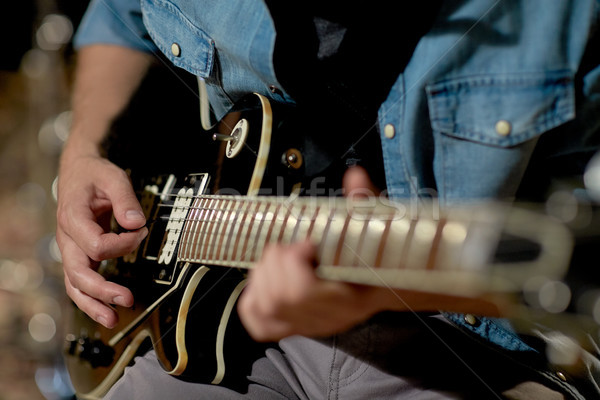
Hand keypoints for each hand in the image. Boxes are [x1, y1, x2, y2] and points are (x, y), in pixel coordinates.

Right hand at [56, 153, 147, 327]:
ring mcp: (71, 249)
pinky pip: (79, 283)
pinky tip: (106, 311)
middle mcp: (67, 238)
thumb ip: (125, 199)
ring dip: (93, 304)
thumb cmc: (94, 175)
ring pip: (75, 285)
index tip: (139, 232)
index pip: (96, 244)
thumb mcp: (113, 178)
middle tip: (126, 299)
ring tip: (112, 320)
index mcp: (73, 218)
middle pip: (79, 272)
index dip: (123, 243)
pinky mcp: (79, 255)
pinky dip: (91, 299)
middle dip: (102, 289)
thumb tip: (136, 222)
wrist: (79, 172)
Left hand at [238, 166, 385, 340]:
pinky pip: (258, 321)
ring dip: (263, 274)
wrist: (384, 283)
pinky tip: (265, 277)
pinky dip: (252, 297)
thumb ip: (364, 203)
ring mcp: (307, 324)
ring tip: (280, 258)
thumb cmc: (378, 255)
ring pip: (265, 307)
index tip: (308, 241)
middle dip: (276, 262)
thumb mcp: (376, 226)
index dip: (294, 261)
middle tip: (290, 246)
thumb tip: (356, 176)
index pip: (302, 292)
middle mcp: (326, 318)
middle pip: (278, 298)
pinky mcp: (292, 325)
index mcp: (350, 298)